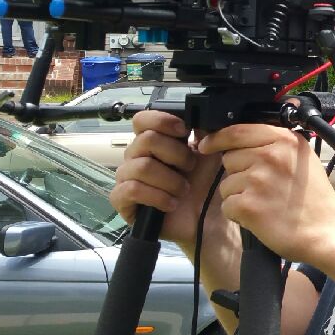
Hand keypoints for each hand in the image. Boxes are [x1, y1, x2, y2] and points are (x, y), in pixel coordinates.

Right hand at [110, 109, 225, 248]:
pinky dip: (157, 196)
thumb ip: (204, 130)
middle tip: (190, 168)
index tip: (184, 131)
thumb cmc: (207, 186)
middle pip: (145, 140)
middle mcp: (137, 157)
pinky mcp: (123, 201)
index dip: (162, 121)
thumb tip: (198, 113)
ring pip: (140, 166)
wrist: (209, 221)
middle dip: (175, 154)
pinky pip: (131, 190)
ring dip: (169, 179)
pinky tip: (172, 203)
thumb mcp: (211, 154)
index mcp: (156, 142)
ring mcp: (127, 178)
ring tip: (183, 190)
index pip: (142, 120)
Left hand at [197, 122, 334, 263]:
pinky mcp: (249, 204)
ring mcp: (258, 179)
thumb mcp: (302, 158)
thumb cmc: (314, 199)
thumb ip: (275, 144)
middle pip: (229, 158)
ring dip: (239, 196)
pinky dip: (239, 215)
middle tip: (263, 188)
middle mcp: (271, 155)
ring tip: (265, 204)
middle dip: (238, 173)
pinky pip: (227, 205)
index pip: (237, 130)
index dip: (217, 138)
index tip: (206, 145)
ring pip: (226, 184)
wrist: (326, 232)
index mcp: (284, 140)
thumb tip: (239, 138)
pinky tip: (260, 217)